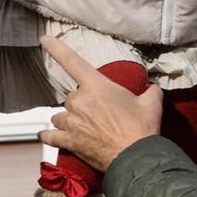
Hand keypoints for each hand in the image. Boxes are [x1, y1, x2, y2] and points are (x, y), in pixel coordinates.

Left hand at [38, 37, 162, 170]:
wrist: (136, 157)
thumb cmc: (143, 128)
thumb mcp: (152, 102)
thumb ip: (150, 90)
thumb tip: (152, 87)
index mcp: (97, 86)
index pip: (72, 61)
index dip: (56, 48)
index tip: (44, 39)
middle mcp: (79, 101)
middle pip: (72, 96)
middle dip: (82, 104)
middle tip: (100, 115)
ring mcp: (71, 122)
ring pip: (60, 115)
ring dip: (68, 119)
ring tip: (84, 128)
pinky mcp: (68, 141)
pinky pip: (50, 136)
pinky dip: (49, 135)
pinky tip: (46, 136)